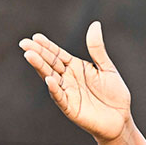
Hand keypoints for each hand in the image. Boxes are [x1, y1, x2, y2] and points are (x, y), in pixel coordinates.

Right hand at [19, 21, 131, 143]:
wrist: (121, 120)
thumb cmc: (115, 94)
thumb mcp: (107, 68)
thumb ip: (97, 49)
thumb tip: (94, 24)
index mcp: (76, 67)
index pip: (57, 54)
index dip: (47, 46)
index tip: (35, 37)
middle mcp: (68, 79)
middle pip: (50, 64)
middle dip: (38, 53)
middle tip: (24, 44)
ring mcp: (68, 93)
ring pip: (51, 78)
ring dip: (40, 67)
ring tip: (30, 56)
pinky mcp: (70, 108)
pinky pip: (60, 97)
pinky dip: (54, 89)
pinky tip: (48, 79)